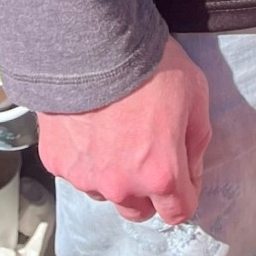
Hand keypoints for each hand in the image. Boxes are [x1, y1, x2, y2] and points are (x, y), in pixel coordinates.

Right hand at [38, 37, 211, 224]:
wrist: (96, 43)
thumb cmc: (151, 65)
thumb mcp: (196, 95)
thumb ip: (197, 141)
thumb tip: (191, 170)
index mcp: (160, 173)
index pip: (177, 212)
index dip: (184, 195)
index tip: (183, 179)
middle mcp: (121, 186)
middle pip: (138, 211)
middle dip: (148, 192)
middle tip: (149, 154)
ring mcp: (85, 176)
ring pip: (106, 193)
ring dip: (115, 175)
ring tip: (117, 133)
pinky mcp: (57, 162)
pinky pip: (78, 170)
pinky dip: (86, 157)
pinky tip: (92, 125)